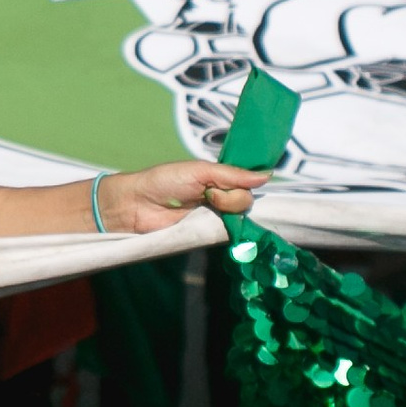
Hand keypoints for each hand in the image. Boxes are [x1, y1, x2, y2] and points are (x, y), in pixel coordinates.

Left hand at [93, 160, 268, 233]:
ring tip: (205, 204)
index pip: (246, 184)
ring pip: (239, 218)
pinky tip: (214, 221)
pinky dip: (225, 228)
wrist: (137, 204)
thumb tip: (268, 175)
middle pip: (246, 202)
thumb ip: (232, 173)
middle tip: (209, 195)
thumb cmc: (164, 181)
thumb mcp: (199, 170)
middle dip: (232, 197)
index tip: (234, 183)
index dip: (245, 184)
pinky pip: (227, 234)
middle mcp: (219, 200)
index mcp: (218, 181)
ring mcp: (214, 219)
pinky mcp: (206, 236)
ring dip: (227, 210)